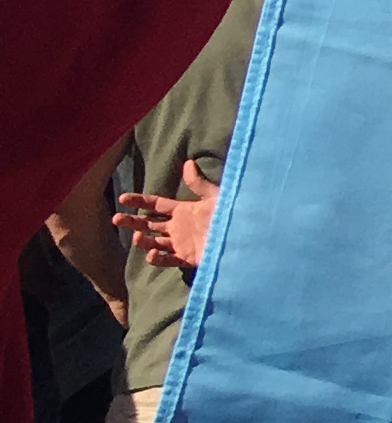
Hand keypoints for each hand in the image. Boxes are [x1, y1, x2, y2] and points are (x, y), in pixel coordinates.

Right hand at [110, 155, 223, 274]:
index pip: (156, 205)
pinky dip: (157, 258)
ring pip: (154, 242)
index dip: (139, 201)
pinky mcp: (187, 258)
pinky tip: (151, 254)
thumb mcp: (215, 196)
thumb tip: (188, 163)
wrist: (245, 237)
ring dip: (143, 240)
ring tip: (138, 236)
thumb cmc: (232, 214)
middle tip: (115, 219)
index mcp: (184, 210)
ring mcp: (181, 243)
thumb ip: (198, 183)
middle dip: (132, 221)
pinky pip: (168, 260)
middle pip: (149, 223)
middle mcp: (179, 227)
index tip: (122, 198)